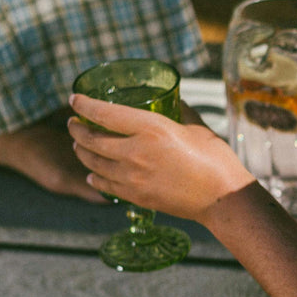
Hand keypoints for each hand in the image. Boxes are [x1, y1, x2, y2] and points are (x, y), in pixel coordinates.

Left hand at [68, 92, 253, 224]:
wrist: (222, 198)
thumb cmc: (215, 159)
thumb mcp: (195, 127)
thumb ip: (177, 113)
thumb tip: (171, 103)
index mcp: (151, 128)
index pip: (104, 113)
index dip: (84, 105)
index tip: (75, 99)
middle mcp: (135, 151)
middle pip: (91, 139)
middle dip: (77, 129)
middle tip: (73, 123)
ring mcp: (133, 177)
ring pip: (93, 163)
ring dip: (81, 152)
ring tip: (79, 145)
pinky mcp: (136, 196)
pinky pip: (105, 185)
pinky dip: (95, 177)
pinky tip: (93, 174)